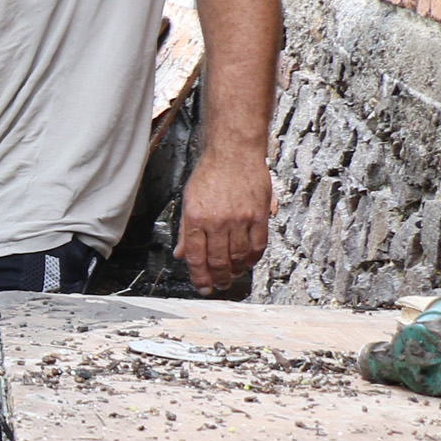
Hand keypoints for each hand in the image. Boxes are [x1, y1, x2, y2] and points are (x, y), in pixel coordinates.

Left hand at [175, 146, 270, 292]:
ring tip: (233, 275)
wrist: (233, 152)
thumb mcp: (189, 201)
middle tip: (219, 286)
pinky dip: (254, 258)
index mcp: (196, 219)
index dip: (199, 278)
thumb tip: (182, 254)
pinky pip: (258, 244)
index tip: (203, 287)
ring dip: (236, 270)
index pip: (196, 258)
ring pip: (239, 256)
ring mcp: (240, 219)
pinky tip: (249, 262)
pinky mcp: (259, 215)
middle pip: (218, 261)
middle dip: (218, 279)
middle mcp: (218, 221)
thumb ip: (187, 231)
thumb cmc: (210, 174)